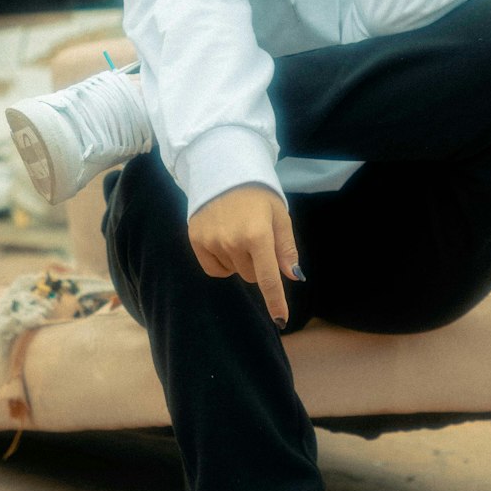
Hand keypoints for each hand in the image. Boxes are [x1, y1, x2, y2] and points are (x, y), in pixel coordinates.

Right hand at [188, 185, 301, 325]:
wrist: (222, 171)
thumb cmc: (257, 195)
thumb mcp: (279, 216)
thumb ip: (286, 248)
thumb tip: (294, 276)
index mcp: (258, 235)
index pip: (268, 278)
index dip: (276, 301)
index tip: (281, 319)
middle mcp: (233, 242)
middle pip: (252, 275)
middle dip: (258, 264)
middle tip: (257, 239)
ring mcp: (212, 242)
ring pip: (234, 272)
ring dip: (240, 261)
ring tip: (238, 233)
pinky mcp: (196, 240)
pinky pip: (214, 269)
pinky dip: (222, 262)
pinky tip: (224, 242)